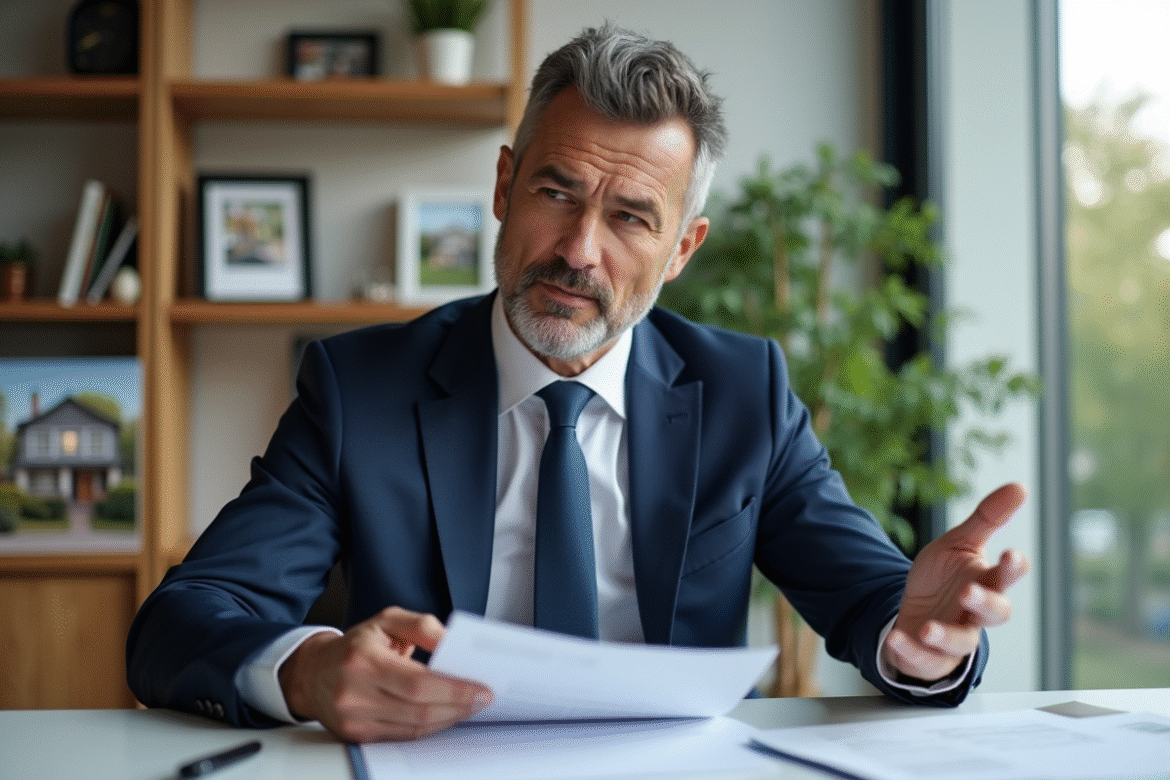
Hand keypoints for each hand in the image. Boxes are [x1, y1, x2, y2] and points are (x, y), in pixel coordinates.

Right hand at [279, 606, 492, 742]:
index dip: (454, 689)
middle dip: (458, 706)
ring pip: (413, 728)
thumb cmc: (355, 645)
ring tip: (468, 707)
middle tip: (482, 699)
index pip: (418, 682)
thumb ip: (423, 626)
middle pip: (419, 709)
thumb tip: (452, 643)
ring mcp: (353, 718)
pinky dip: (428, 728)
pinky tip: (444, 716)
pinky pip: (401, 737)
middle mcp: (355, 692)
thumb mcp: (387, 620)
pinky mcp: (355, 735)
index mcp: (364, 659)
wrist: (312, 672)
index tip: (481, 689)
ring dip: (447, 719)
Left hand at [882, 482, 1029, 682]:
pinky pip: (925, 660)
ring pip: (963, 643)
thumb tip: (1020, 486)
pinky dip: (911, 652)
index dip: (1012, 568)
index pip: (1006, 577)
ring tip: (928, 628)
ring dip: (946, 636)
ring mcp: (956, 637)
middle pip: (995, 613)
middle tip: (968, 592)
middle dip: (985, 603)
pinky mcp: (932, 657)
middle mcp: (976, 613)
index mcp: (985, 582)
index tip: (1011, 554)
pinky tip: (896, 639)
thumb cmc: (944, 578)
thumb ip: (988, 518)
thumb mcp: (959, 543)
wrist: (914, 612)